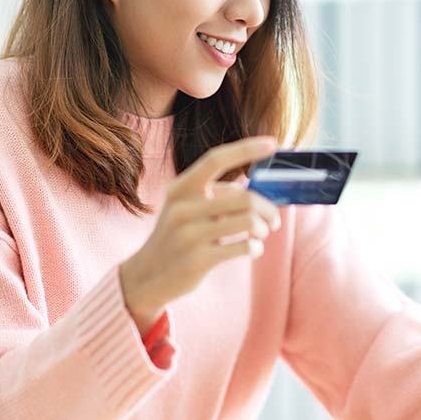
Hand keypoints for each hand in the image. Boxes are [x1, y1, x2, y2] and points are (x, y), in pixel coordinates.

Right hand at [119, 136, 281, 331]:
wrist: (145, 276)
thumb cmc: (176, 237)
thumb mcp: (186, 209)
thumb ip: (215, 196)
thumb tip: (254, 189)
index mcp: (181, 188)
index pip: (216, 159)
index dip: (246, 148)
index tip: (273, 143)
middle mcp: (182, 207)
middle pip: (245, 198)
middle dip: (268, 209)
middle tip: (274, 220)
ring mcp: (189, 234)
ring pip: (249, 222)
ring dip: (264, 229)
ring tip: (261, 234)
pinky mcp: (198, 260)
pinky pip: (243, 247)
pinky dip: (255, 248)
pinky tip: (252, 249)